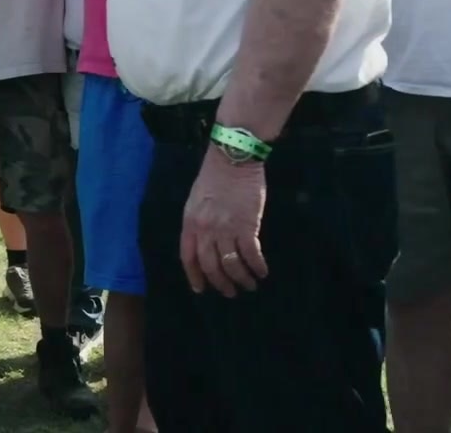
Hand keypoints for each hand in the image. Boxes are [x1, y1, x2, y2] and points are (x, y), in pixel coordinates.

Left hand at [180, 153, 267, 296]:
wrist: (233, 158)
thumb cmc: (215, 176)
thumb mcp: (196, 201)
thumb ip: (198, 223)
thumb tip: (206, 244)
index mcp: (190, 223)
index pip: (188, 257)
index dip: (194, 276)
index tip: (201, 289)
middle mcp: (205, 229)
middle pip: (210, 266)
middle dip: (221, 283)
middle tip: (230, 292)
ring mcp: (226, 229)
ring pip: (231, 264)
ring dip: (241, 279)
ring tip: (249, 285)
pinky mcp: (247, 226)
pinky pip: (251, 254)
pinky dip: (257, 267)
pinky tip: (262, 272)